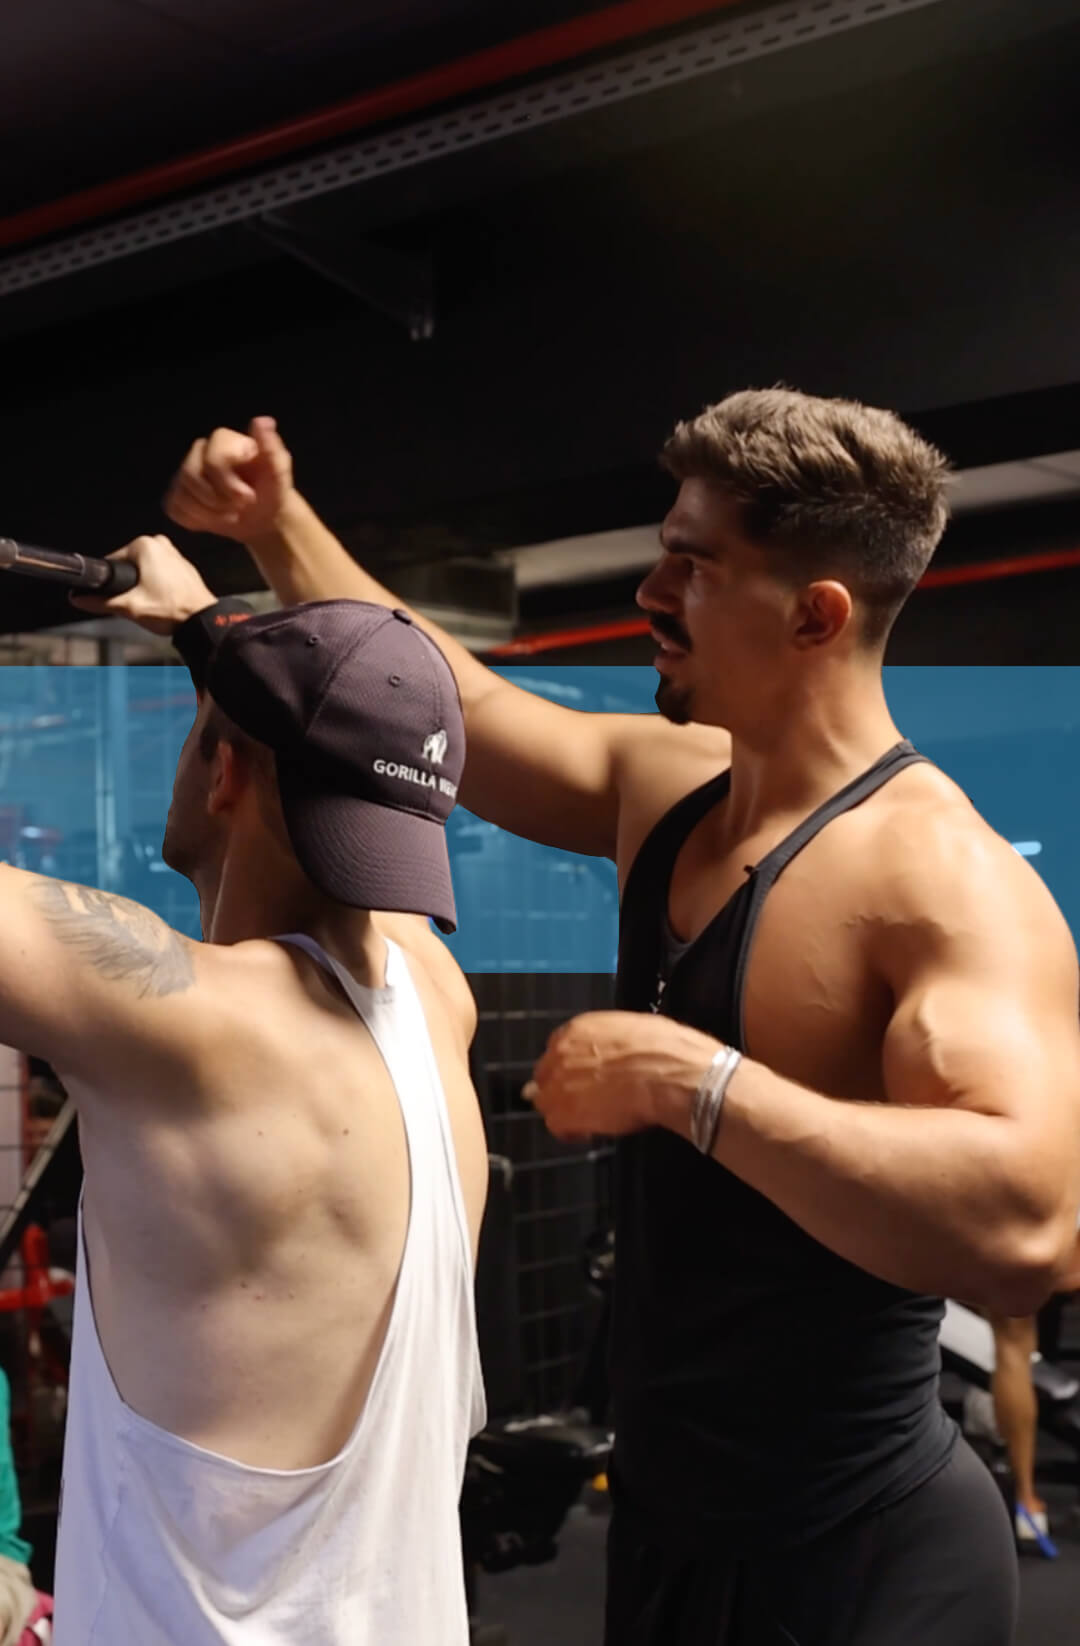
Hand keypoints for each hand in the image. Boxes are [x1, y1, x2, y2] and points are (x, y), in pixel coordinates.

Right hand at [70, 534, 214, 635]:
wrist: (201, 620)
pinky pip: (160, 573)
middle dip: (128, 584)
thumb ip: (101, 602)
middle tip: (136, 601)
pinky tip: (161, 599)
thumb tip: (79, 599)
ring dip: (142, 585)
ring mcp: (174, 553)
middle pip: (129, 565)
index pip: (113, 560)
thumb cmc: (171, 610)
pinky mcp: (183, 565)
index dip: (110, 580)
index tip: (115, 595)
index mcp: (144, 545)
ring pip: (145, 570)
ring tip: (150, 602)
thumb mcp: (130, 607)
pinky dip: (157, 585)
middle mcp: (160, 543)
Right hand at [164, 416, 294, 541]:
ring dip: (208, 513)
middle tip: (238, 509)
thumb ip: (271, 447)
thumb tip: (264, 421)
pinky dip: (196, 520)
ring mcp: (186, 472)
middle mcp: (200, 451)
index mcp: (223, 440)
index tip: (248, 497)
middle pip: (190, 475)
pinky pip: (174, 508)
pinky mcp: (178, 494)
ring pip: (181, 493)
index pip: (211, 458)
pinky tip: (214, 520)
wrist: (262, 516)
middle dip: (216, 499)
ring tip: (231, 515)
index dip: (227, 482)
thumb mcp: (279, 470)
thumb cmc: (271, 489)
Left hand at [522, 1010, 719, 1142]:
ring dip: (565, 1112)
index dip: (570, 1067)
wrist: (667, 1073)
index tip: (582, 1077)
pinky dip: (571, 1133)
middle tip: (585, 1101)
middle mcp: (560, 1053)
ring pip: (547, 1102)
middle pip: (546, 1076)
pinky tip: (590, 1133)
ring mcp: (557, 1084)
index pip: (557, 1049)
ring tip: (590, 1120)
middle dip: (562, 1088)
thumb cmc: (663, 1049)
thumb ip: (611, 1042)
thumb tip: (618, 1052)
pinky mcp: (564, 1114)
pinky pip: (557, 1127)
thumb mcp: (633, 1029)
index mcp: (577, 1029)